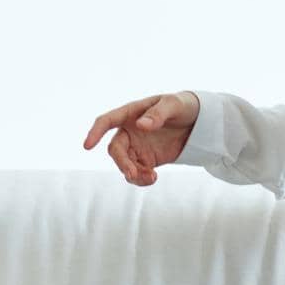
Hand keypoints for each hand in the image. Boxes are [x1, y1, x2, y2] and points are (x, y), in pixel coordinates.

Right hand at [83, 92, 200, 185]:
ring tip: (151, 178)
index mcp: (131, 113)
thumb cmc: (182, 106)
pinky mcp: (147, 159)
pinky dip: (141, 179)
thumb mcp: (174, 104)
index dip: (95, 132)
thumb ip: (158, 114)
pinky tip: (153, 178)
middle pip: (115, 149)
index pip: (107, 121)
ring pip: (124, 164)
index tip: (87, 146)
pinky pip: (137, 172)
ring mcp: (137, 146)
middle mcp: (130, 130)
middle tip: (134, 175)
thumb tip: (141, 125)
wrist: (198, 122)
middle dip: (122, 163)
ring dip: (133, 174)